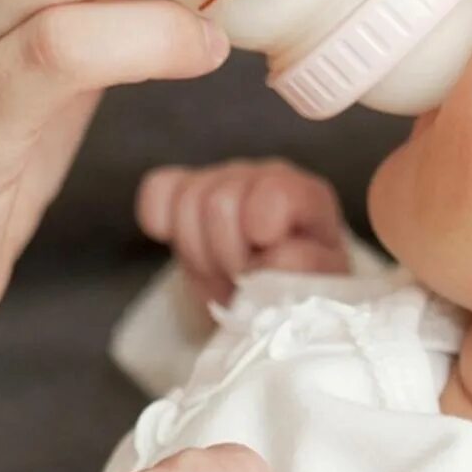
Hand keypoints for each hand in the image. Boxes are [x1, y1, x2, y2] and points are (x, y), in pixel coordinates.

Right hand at [136, 159, 348, 305]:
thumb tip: (274, 255)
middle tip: (239, 281)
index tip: (259, 270)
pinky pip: (158, 190)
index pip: (275, 193)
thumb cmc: (296, 290)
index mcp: (306, 196)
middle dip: (225, 255)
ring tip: (220, 272)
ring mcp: (224, 177)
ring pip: (188, 199)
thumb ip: (303, 269)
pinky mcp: (185, 187)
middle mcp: (265, 175)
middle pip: (220, 201)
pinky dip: (161, 221)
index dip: (258, 233)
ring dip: (198, 251)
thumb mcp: (314, 289)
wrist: (270, 296)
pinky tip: (186, 245)